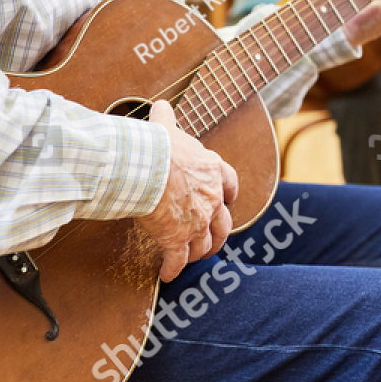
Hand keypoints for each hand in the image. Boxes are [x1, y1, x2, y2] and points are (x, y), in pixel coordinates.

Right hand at [137, 100, 238, 281]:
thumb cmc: (159, 147)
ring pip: (205, 245)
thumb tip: (161, 106)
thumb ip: (167, 119)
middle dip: (219, 233)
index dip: (229, 194)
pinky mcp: (177, 239)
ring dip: (201, 252)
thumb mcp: (168, 128)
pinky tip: (167, 275)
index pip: (231, 183)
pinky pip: (177, 260)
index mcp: (213, 171)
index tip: (228, 200)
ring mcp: (197, 222)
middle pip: (223, 223)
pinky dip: (172, 269)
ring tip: (194, 258)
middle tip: (213, 239)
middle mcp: (211, 199)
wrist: (149, 167)